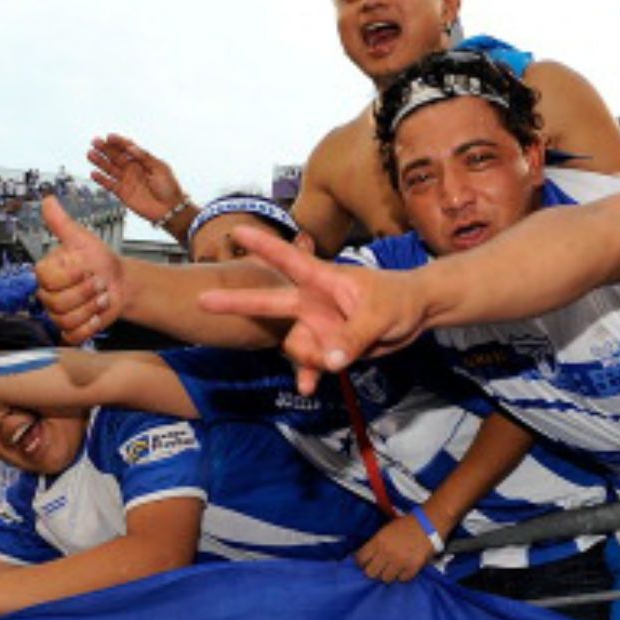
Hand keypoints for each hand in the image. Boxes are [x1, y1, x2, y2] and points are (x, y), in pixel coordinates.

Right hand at [35, 195, 124, 344]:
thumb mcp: (83, 239)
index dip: (70, 275)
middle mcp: (49, 294)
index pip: (47, 279)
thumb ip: (62, 222)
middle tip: (99, 283)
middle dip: (85, 292)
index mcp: (47, 272)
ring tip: (102, 296)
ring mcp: (58, 313)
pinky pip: (72, 335)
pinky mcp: (71, 329)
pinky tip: (99, 314)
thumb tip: (48, 200)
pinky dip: (90, 326)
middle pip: (56, 302)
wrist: (120, 281)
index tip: (86, 268)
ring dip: (91, 308)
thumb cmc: (100, 260)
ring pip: (66, 319)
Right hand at [86, 134, 186, 224]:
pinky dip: (101, 179)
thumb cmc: (169, 188)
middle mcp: (132, 169)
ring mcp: (127, 180)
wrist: (170, 209)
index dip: (118, 142)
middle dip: (105, 149)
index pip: (127, 148)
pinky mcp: (123, 193)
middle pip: (115, 156)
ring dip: (100, 161)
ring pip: (110, 168)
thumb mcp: (160, 168)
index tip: (109, 137)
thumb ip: (145, 157)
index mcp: (142, 161)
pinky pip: (109, 184)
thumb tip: (131, 147)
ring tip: (91, 154)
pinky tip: (94, 173)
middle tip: (95, 142)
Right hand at [196, 225, 427, 394]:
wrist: (416, 316)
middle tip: (203, 302)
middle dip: (237, 303)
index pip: (288, 261)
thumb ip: (352, 338)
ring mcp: (319, 325)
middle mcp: (313, 302)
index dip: (263, 245)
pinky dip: (310, 374)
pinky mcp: (329, 346)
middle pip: (270, 304)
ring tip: (340, 360)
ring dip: (310, 359)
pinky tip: (308, 387)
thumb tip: (330, 363)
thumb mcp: (378, 317)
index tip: (237, 231)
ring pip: (295, 345)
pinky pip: (311, 364)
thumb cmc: (399, 300)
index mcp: (323, 281)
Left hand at [356, 515, 439, 582]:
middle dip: (373, 571)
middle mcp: (386, 553)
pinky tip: (404, 568)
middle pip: (370, 573)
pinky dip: (403, 575)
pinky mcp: (412, 567)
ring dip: (388, 574)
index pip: (361, 559)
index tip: (365, 563)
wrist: (429, 523)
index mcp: (378, 541)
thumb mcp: (386, 530)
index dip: (361, 562)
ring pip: (385, 579)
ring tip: (393, 568)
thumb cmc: (407, 524)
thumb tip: (367, 555)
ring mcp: (399, 562)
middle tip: (379, 567)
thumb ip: (376, 543)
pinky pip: (402, 579)